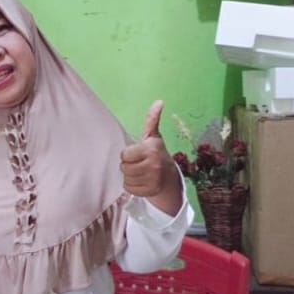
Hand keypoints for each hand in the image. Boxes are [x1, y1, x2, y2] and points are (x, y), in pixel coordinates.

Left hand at [120, 100, 182, 215]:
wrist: (169, 177)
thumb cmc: (157, 154)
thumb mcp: (153, 137)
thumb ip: (152, 120)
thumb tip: (159, 102)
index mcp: (151, 149)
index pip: (124, 154)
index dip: (128, 154)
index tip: (137, 154)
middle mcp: (153, 165)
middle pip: (124, 167)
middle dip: (128, 165)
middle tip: (139, 164)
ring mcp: (152, 180)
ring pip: (126, 178)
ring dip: (129, 176)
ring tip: (140, 172)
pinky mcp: (149, 191)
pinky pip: (129, 188)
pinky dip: (132, 186)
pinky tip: (141, 181)